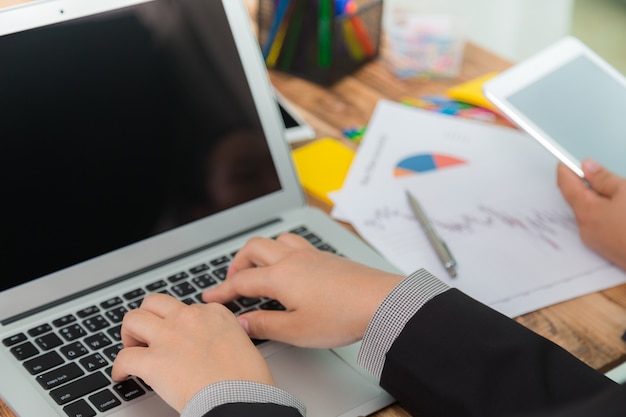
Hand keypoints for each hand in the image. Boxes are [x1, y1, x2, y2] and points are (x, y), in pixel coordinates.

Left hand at [111, 293, 273, 412]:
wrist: (241, 398)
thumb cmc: (249, 380)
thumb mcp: (243, 345)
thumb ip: (225, 338)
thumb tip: (214, 348)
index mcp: (215, 314)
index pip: (187, 307)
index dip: (177, 322)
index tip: (176, 335)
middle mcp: (190, 318)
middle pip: (154, 302)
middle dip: (147, 316)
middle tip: (146, 335)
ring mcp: (169, 336)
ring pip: (133, 319)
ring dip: (129, 334)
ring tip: (132, 349)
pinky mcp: (153, 361)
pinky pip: (123, 357)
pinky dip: (119, 368)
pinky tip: (122, 376)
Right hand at [202, 233, 403, 347]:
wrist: (381, 302)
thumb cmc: (342, 316)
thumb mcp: (296, 330)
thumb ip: (265, 324)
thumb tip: (242, 323)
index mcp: (280, 277)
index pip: (241, 281)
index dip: (222, 290)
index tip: (210, 297)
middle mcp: (293, 259)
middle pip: (255, 248)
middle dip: (238, 262)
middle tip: (233, 281)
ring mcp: (312, 254)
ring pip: (277, 240)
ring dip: (261, 251)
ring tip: (259, 268)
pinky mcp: (327, 257)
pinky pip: (297, 244)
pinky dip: (283, 251)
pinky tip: (291, 268)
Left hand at [557, 159, 625, 270]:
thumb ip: (604, 178)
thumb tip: (587, 167)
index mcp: (586, 211)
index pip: (566, 185)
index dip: (565, 171)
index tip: (565, 161)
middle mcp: (585, 227)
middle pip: (578, 199)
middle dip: (587, 186)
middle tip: (599, 174)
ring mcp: (595, 241)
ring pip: (590, 213)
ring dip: (600, 201)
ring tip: (621, 197)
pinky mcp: (606, 249)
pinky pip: (600, 225)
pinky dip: (606, 213)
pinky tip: (623, 211)